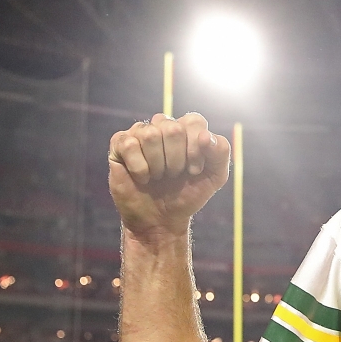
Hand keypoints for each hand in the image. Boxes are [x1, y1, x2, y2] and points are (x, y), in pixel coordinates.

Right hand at [109, 113, 230, 239]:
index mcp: (187, 128)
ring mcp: (140, 133)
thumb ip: (220, 152)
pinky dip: (140, 168)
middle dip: (176, 160)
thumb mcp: (214, 177)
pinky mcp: (120, 144)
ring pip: (150, 135)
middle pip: (173, 129)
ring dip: (158, 165)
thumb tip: (205, 135)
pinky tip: (142, 177)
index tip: (194, 171)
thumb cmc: (186, 195)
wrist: (161, 220)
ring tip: (158, 176)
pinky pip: (130, 145)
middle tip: (173, 175)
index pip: (194, 121)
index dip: (195, 149)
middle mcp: (163, 125)